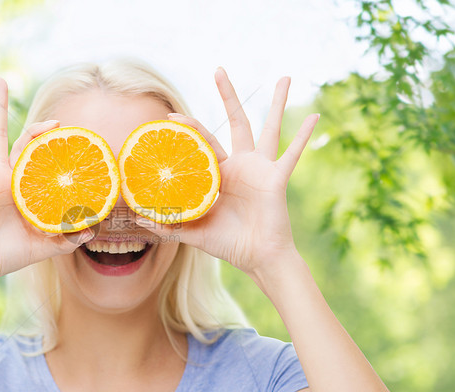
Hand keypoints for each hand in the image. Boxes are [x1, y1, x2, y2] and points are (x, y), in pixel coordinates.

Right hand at [0, 78, 93, 296]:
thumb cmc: (7, 256)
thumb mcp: (43, 246)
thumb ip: (67, 237)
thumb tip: (93, 230)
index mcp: (17, 183)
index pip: (30, 148)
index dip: (41, 133)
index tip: (57, 123)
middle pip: (1, 131)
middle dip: (3, 106)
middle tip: (4, 79)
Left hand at [135, 68, 318, 273]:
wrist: (257, 258)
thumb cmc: (229, 244)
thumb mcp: (194, 231)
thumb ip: (169, 223)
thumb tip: (138, 220)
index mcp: (222, 174)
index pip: (203, 143)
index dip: (189, 128)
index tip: (170, 116)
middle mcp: (242, 165)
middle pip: (235, 122)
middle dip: (228, 96)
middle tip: (218, 69)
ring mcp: (261, 169)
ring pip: (269, 128)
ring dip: (278, 103)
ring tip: (285, 77)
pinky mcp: (277, 178)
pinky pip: (292, 154)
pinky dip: (304, 136)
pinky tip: (315, 116)